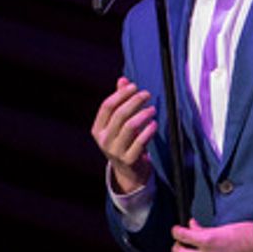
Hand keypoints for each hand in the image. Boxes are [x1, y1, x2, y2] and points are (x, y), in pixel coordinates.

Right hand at [91, 77, 155, 192]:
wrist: (128, 171)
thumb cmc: (124, 141)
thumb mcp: (118, 123)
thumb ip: (120, 101)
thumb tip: (123, 79)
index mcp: (98, 129)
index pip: (107, 106)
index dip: (121, 94)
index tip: (134, 86)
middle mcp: (104, 140)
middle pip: (120, 114)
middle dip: (135, 101)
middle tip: (147, 94)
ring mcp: (115, 151)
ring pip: (130, 126)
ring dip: (143, 114)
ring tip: (152, 109)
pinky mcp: (129, 160)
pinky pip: (140, 141)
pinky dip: (149, 130)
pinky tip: (154, 124)